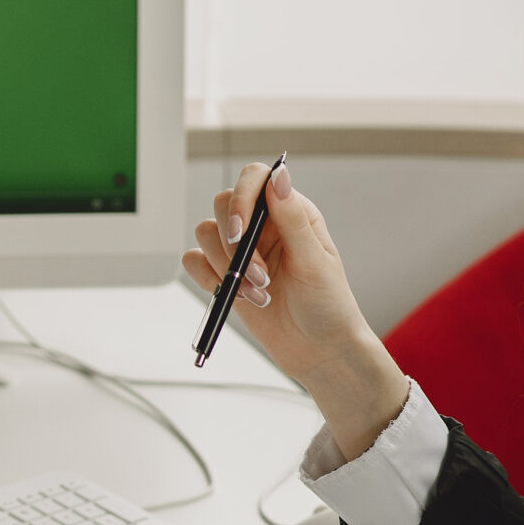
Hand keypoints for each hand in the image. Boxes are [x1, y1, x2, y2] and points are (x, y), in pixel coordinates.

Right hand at [182, 161, 409, 458]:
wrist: (318, 351)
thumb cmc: (328, 306)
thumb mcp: (315, 261)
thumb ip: (293, 217)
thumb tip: (279, 173)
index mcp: (291, 212)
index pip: (255, 178)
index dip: (241, 198)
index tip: (241, 233)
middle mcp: (264, 225)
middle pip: (224, 204)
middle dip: (234, 244)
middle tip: (259, 276)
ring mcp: (243, 250)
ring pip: (206, 234)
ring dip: (227, 268)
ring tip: (258, 293)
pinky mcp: (225, 275)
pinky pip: (195, 261)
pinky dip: (208, 279)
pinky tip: (238, 298)